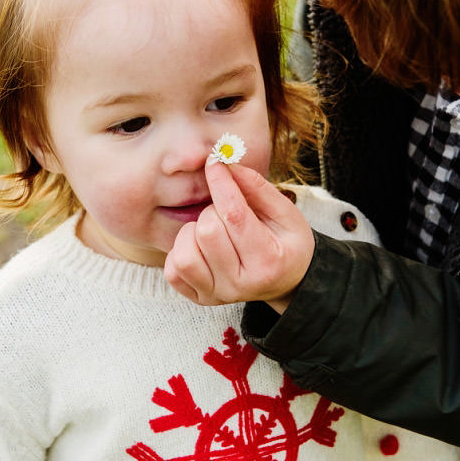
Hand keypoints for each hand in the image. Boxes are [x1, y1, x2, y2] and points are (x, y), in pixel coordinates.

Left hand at [164, 158, 314, 311]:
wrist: (287, 283)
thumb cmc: (287, 244)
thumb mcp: (287, 214)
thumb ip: (258, 188)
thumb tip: (226, 164)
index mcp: (268, 262)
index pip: (234, 215)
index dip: (221, 182)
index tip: (215, 161)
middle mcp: (241, 285)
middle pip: (206, 231)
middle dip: (214, 210)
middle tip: (228, 213)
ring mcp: (218, 295)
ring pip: (185, 253)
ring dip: (194, 232)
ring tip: (213, 231)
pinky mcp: (200, 298)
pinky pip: (172, 271)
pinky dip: (182, 251)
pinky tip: (200, 246)